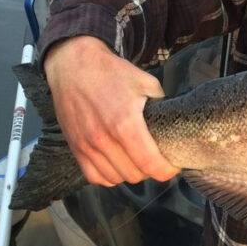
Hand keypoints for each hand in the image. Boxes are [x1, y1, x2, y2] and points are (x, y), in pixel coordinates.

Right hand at [43, 35, 179, 186]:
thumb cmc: (110, 72)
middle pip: (134, 175)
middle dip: (150, 170)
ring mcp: (87, 147)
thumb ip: (160, 105)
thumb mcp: (145, 82)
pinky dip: (109, 175)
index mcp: (125, 124)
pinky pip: (95, 176)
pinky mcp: (75, 148)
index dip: (166, 170)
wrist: (73, 66)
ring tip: (137, 160)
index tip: (173, 166)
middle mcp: (104, 140)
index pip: (150, 164)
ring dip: (130, 173)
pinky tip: (117, 163)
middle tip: (156, 158)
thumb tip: (170, 121)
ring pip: (115, 178)